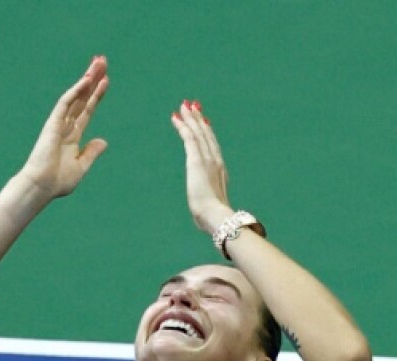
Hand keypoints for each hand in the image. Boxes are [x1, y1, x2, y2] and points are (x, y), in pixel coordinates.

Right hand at [17, 56, 109, 199]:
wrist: (41, 186)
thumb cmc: (57, 182)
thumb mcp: (81, 167)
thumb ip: (91, 153)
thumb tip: (103, 141)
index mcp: (72, 137)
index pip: (86, 110)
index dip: (96, 95)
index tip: (106, 80)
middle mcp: (65, 127)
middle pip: (82, 97)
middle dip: (92, 80)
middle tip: (102, 61)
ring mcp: (58, 124)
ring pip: (75, 95)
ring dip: (87, 79)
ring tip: (99, 62)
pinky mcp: (53, 123)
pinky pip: (65, 103)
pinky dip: (76, 91)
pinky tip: (87, 80)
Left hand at [171, 100, 234, 233]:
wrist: (216, 217)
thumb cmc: (213, 218)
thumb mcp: (210, 206)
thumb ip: (208, 203)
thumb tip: (204, 213)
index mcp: (220, 171)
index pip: (212, 147)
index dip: (207, 133)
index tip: (203, 122)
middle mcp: (216, 161)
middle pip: (207, 135)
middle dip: (199, 119)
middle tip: (192, 106)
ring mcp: (208, 159)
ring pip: (198, 132)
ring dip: (191, 118)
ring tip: (184, 106)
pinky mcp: (197, 161)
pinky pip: (189, 138)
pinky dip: (183, 126)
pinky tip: (176, 117)